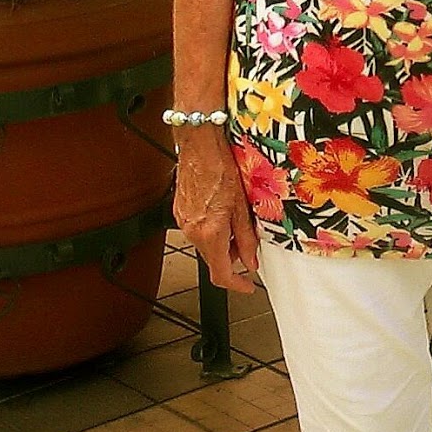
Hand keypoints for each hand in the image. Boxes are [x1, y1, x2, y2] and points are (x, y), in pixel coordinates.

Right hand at [173, 129, 260, 291]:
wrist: (199, 145)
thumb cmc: (221, 167)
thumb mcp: (242, 205)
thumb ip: (247, 237)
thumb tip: (251, 261)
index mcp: (210, 233)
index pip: (221, 274)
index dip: (236, 285)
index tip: (247, 286)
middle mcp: (192, 232)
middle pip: (212, 259)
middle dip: (231, 257)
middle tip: (247, 241)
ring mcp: (183, 222)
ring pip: (204, 245)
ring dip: (221, 241)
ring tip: (234, 218)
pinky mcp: (179, 212)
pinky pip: (196, 230)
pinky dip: (210, 229)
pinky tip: (220, 210)